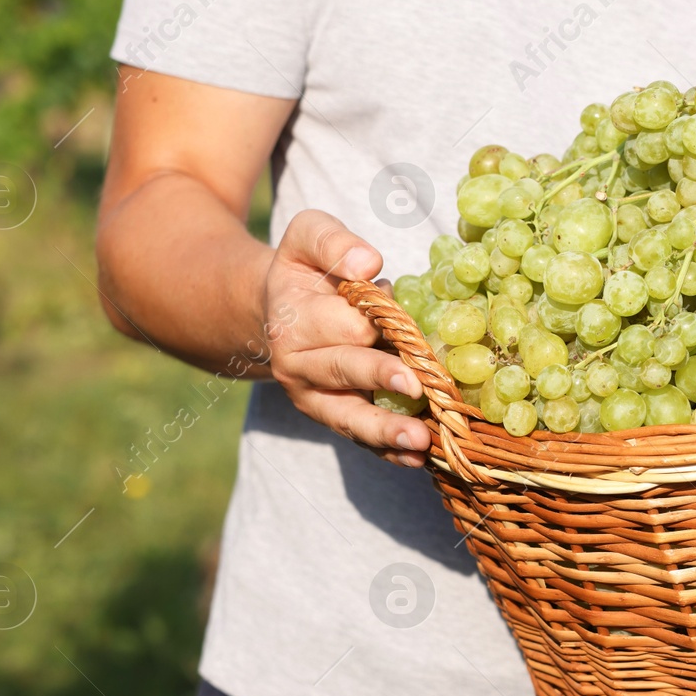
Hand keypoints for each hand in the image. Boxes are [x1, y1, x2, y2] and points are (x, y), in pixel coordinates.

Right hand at [264, 209, 429, 467]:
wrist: (276, 308)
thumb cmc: (305, 271)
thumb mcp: (309, 237)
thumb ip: (334, 242)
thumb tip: (368, 264)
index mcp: (293, 319)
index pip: (340, 322)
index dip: (371, 317)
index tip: (391, 309)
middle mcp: (297, 364)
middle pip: (343, 370)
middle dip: (380, 376)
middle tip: (416, 385)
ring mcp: (312, 397)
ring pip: (349, 416)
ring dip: (385, 429)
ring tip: (419, 441)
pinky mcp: (330, 416)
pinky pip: (358, 437)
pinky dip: (386, 449)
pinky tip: (416, 458)